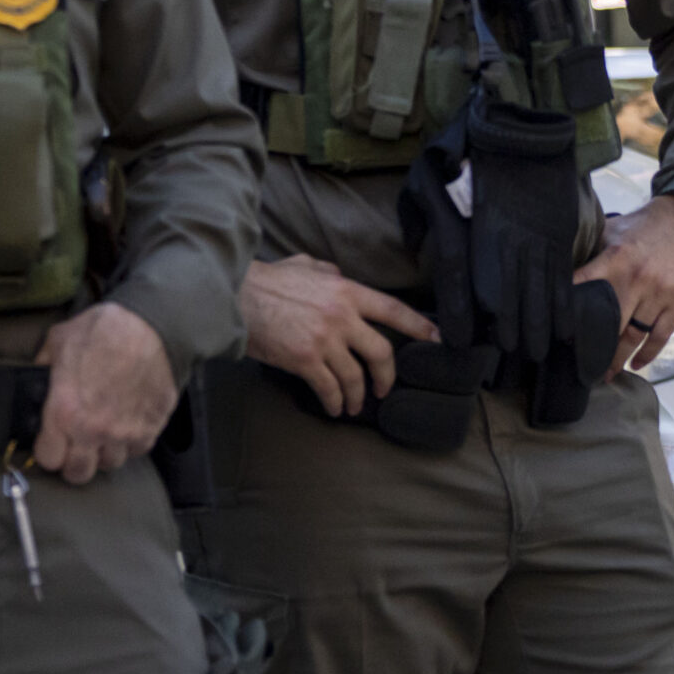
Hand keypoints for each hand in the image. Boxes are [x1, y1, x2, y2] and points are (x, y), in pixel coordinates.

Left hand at [33, 302, 177, 483]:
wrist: (151, 326)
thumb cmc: (104, 330)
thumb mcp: (58, 341)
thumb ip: (43, 367)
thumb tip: (34, 380)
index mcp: (64, 412)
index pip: (48, 459)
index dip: (47, 451)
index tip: (51, 442)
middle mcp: (93, 430)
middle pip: (78, 473)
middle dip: (73, 462)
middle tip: (75, 445)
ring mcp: (125, 433)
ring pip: (110, 463)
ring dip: (104, 451)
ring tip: (103, 431)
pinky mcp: (151, 428)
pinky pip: (137, 450)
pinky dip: (131, 442)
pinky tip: (126, 423)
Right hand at [241, 255, 438, 416]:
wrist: (236, 297)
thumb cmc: (267, 281)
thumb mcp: (305, 266)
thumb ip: (328, 273)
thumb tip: (340, 277)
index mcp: (346, 291)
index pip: (393, 310)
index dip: (419, 327)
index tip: (437, 340)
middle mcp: (342, 316)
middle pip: (381, 352)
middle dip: (387, 376)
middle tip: (384, 388)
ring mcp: (325, 340)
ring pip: (355, 377)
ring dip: (358, 396)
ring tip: (353, 406)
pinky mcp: (305, 360)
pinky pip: (328, 388)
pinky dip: (334, 402)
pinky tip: (333, 408)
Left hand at [577, 199, 673, 375]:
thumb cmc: (650, 223)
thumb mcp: (616, 228)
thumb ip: (593, 249)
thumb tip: (563, 265)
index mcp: (615, 258)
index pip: (584, 286)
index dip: (568, 309)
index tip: (555, 332)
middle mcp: (636, 278)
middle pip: (609, 322)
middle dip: (593, 346)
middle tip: (579, 367)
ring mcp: (659, 292)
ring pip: (634, 334)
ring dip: (618, 357)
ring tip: (604, 374)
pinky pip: (660, 334)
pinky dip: (647, 353)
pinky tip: (635, 364)